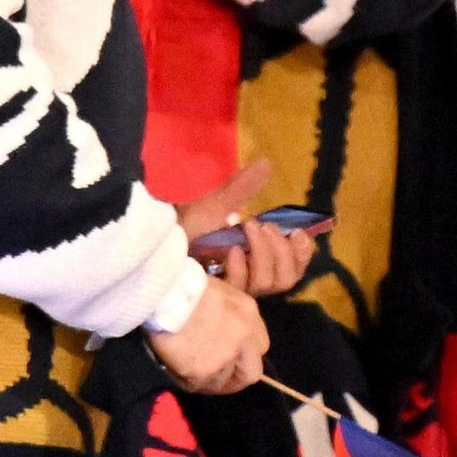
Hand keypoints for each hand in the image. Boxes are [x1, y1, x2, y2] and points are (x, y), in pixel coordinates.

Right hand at [151, 278, 268, 394]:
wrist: (162, 291)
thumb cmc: (182, 283)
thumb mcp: (218, 290)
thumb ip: (228, 312)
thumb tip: (220, 328)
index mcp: (249, 313)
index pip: (259, 347)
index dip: (244, 356)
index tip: (230, 359)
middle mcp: (244, 338)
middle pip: (250, 373)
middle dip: (234, 378)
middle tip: (215, 377)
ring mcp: (226, 356)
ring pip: (221, 382)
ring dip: (207, 379)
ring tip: (187, 370)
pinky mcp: (203, 370)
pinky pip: (197, 385)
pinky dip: (187, 381)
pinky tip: (176, 371)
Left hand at [171, 162, 319, 296]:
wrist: (154, 240)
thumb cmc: (186, 225)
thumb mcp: (219, 204)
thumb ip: (244, 188)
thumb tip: (266, 161)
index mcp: (255, 260)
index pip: (293, 266)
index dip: (302, 253)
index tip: (298, 231)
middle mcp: (249, 278)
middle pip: (285, 279)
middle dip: (283, 251)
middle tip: (266, 226)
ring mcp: (235, 289)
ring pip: (268, 283)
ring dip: (265, 254)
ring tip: (249, 228)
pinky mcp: (219, 295)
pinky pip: (241, 287)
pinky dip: (242, 268)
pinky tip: (232, 251)